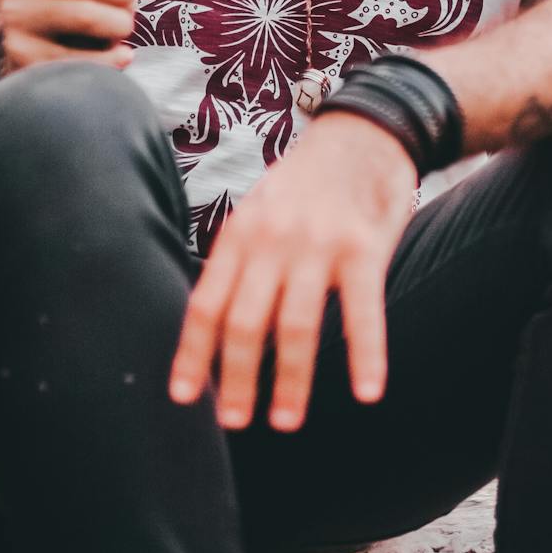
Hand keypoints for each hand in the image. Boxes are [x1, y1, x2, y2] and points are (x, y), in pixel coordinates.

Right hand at [0, 0, 160, 73]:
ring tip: (120, 28)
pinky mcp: (21, 54)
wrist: (40, 51)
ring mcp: (16, 15)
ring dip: (120, 25)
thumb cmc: (81, 1)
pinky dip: (111, 59)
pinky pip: (80, 57)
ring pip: (86, 16)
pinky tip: (120, 56)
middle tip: (127, 3)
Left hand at [168, 113, 414, 431]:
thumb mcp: (259, 209)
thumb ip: (241, 259)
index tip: (184, 398)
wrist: (365, 129)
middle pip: (244, 323)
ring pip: (295, 326)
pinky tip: (368, 392)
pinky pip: (364, 312)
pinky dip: (366, 356)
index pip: (206, 304)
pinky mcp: (364, 247)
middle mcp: (272, 240)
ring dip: (290, 382)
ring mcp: (318, 244)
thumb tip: (218, 323)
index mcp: (240, 233)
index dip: (192, 355)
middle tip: (236, 423)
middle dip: (236, 380)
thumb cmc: (309, 180)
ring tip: (286, 421)